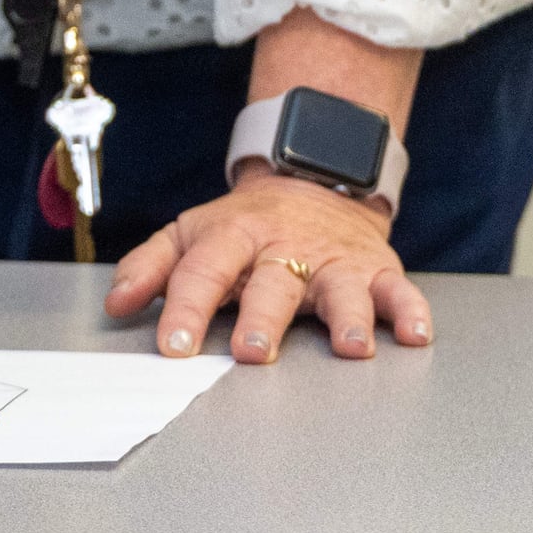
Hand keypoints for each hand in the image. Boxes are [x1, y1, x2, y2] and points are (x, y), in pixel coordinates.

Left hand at [105, 168, 427, 363]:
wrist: (316, 180)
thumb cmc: (248, 225)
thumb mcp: (192, 232)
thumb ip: (151, 266)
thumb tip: (117, 303)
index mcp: (235, 236)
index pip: (205, 270)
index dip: (187, 308)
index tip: (174, 346)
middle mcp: (286, 247)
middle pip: (274, 281)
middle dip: (264, 317)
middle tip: (254, 352)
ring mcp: (334, 258)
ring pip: (341, 286)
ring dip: (348, 316)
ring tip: (350, 347)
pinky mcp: (375, 268)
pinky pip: (398, 288)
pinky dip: (409, 310)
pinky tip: (415, 334)